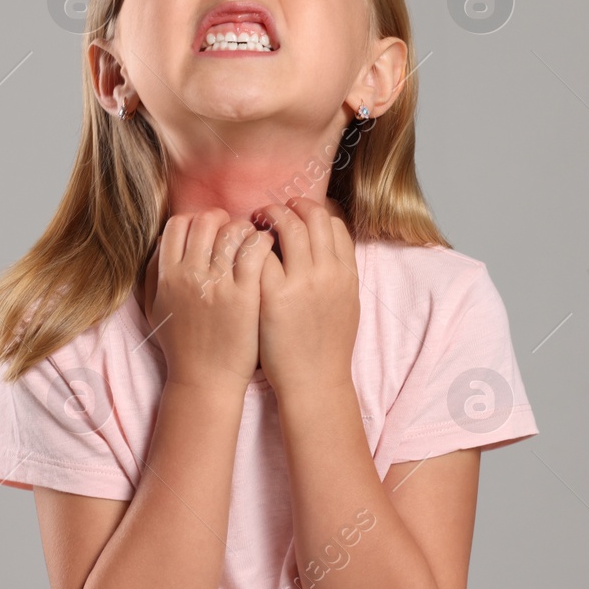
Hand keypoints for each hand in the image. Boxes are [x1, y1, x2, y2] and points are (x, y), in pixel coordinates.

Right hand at [143, 208, 273, 391]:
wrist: (205, 381)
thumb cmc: (182, 346)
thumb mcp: (155, 308)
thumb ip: (154, 273)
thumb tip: (163, 241)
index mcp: (167, 276)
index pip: (178, 224)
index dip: (196, 220)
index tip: (210, 230)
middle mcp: (190, 276)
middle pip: (206, 221)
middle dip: (223, 219)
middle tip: (235, 231)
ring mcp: (218, 285)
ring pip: (233, 231)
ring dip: (246, 230)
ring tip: (253, 240)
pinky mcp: (245, 296)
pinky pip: (255, 251)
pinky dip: (262, 242)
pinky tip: (266, 250)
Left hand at [251, 197, 359, 398]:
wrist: (314, 383)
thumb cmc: (325, 348)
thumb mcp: (345, 305)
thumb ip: (338, 274)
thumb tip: (327, 247)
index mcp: (346, 274)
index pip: (334, 224)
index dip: (314, 212)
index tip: (299, 213)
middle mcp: (328, 272)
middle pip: (313, 216)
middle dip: (292, 205)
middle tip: (274, 208)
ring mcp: (303, 282)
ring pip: (288, 226)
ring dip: (270, 215)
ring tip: (256, 219)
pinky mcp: (274, 295)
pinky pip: (261, 253)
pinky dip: (252, 243)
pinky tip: (242, 247)